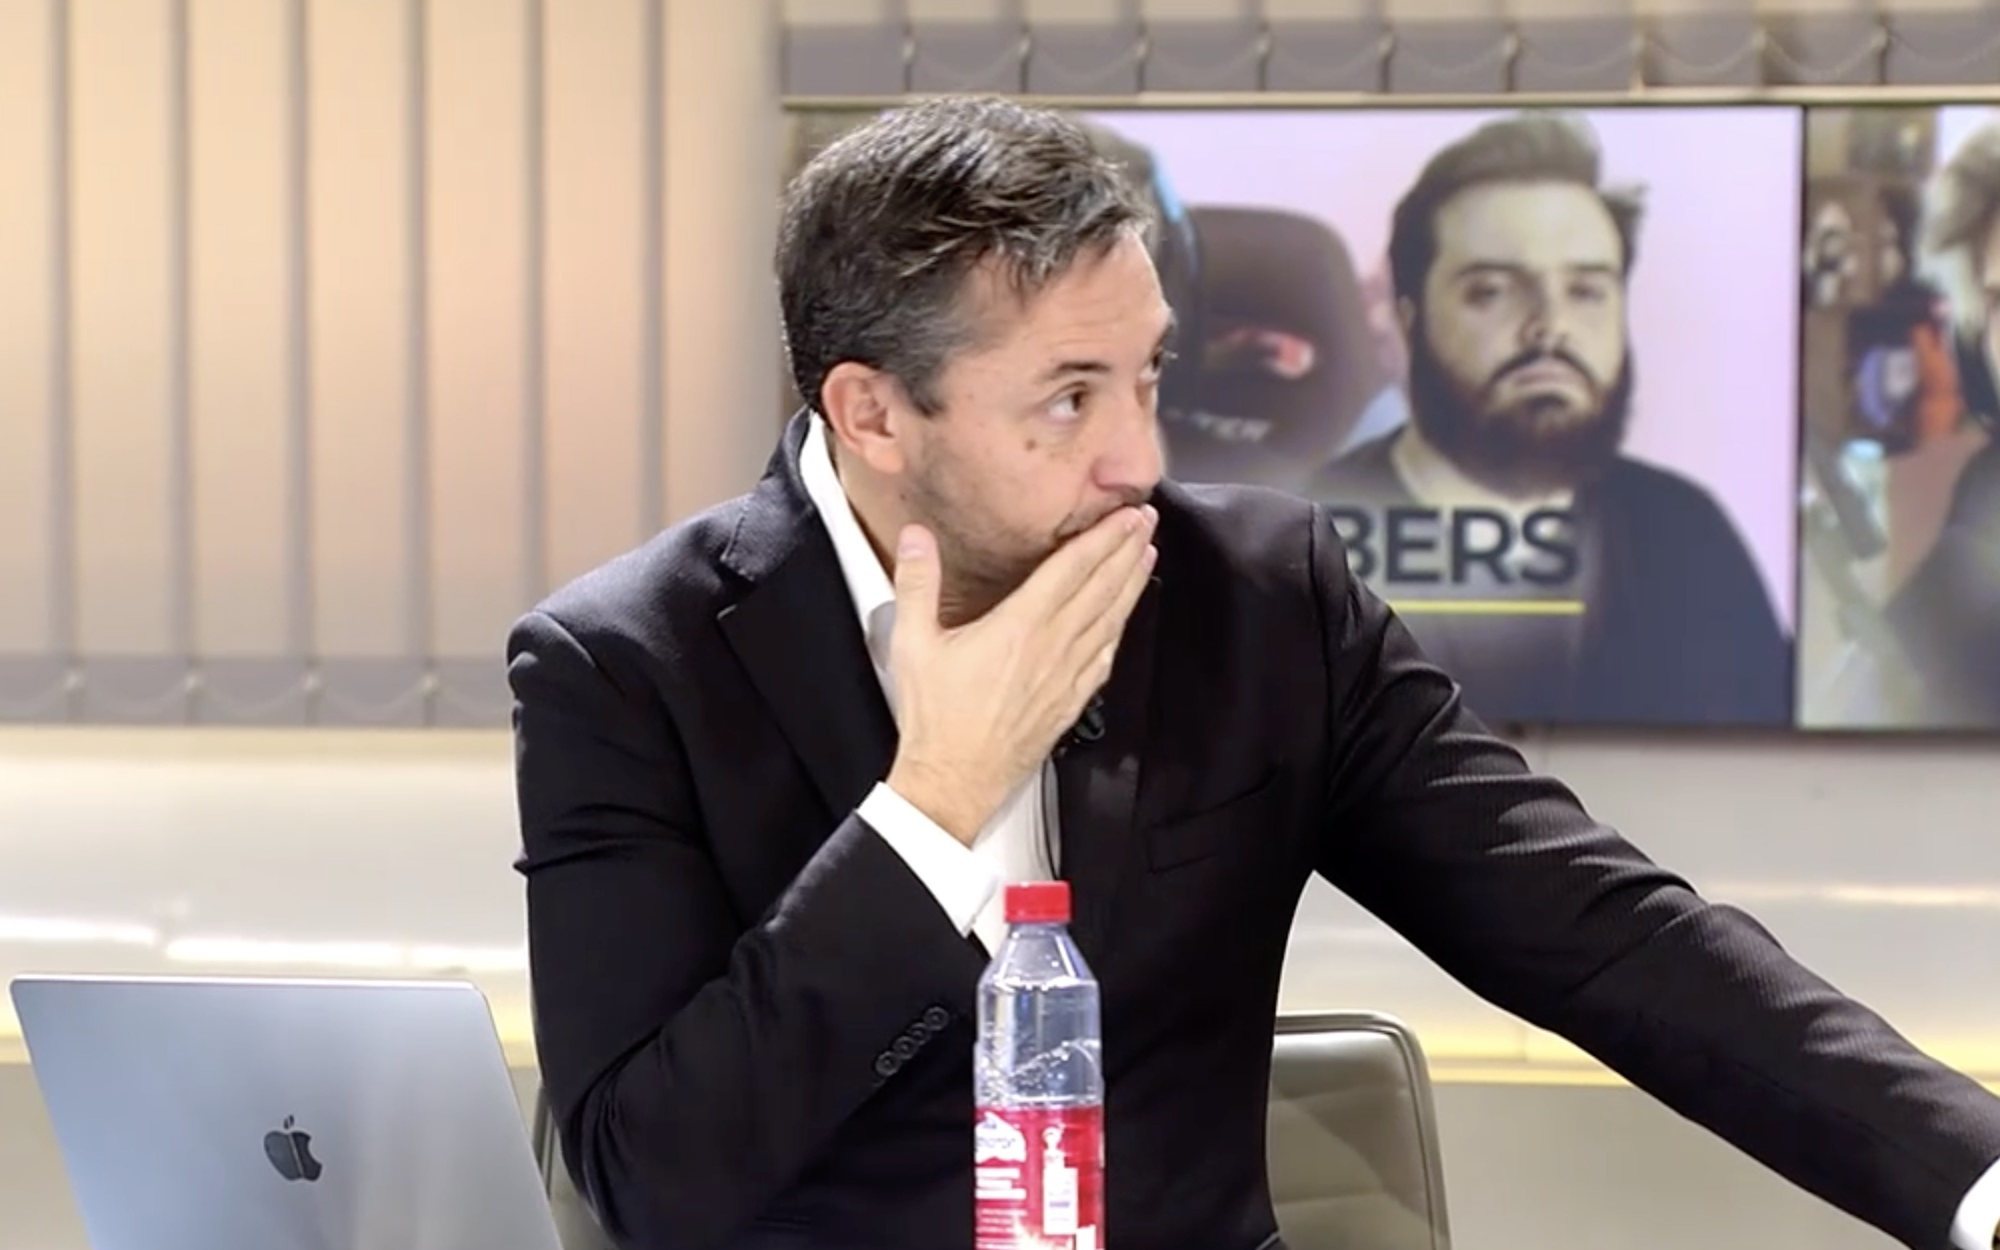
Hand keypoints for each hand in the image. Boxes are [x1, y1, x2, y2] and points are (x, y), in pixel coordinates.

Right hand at [884, 505, 1156, 843]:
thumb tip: (917, 536)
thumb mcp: (913, 643)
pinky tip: (1125, 620)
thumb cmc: (936, 719)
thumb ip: (918, 583)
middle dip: (1127, 551)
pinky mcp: (1070, 703)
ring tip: (1146, 557)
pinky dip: (1120, 631)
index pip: (1072, 570)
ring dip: (1131, 586)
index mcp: (1019, 628)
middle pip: (1101, 589)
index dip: (1103, 538)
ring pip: (1110, 621)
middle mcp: (1051, 649)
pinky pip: (1105, 659)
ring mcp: (1066, 678)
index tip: (1125, 515)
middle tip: (1146, 522)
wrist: (954, 781)